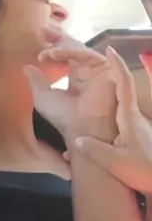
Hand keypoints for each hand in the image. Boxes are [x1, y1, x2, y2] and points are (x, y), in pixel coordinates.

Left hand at [24, 43, 117, 141]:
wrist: (82, 130)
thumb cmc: (63, 118)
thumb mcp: (43, 98)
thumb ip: (36, 82)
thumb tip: (26, 67)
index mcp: (76, 78)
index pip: (66, 58)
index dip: (53, 50)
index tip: (38, 50)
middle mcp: (88, 72)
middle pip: (75, 48)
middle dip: (59, 39)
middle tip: (44, 31)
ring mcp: (98, 70)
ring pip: (80, 49)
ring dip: (62, 47)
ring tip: (46, 52)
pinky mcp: (106, 70)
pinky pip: (87, 54)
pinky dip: (70, 51)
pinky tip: (54, 53)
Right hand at [73, 47, 151, 193]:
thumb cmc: (145, 171)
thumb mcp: (116, 163)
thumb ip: (95, 150)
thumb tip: (77, 141)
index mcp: (129, 117)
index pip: (124, 84)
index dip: (117, 65)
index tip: (109, 49)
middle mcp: (133, 117)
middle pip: (120, 89)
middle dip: (108, 74)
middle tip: (89, 66)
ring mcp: (136, 127)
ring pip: (117, 106)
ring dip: (105, 96)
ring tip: (85, 96)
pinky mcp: (135, 136)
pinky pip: (118, 120)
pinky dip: (106, 116)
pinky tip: (94, 131)